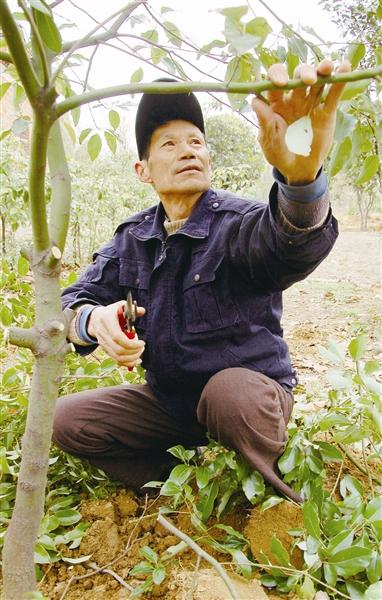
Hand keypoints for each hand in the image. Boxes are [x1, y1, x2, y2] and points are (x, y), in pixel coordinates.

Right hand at [88, 300, 145, 367]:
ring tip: (140, 352)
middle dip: (134, 352)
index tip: (142, 343)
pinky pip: (116, 360)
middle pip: (118, 350)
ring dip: (132, 358)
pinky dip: (127, 363)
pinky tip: (136, 361)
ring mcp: (103, 344)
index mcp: (106, 321)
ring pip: (117, 357)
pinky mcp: (105, 350)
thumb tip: (142, 311)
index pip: (117, 337)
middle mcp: (103, 334)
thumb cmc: (111, 312)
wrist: (95, 319)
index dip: (131, 343)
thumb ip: (132, 309)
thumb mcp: (120, 307)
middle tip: (142, 347)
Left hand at [251, 59, 350, 183]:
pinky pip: (333, 94)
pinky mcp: (326, 112)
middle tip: (308, 81)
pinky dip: (340, 81)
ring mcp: (311, 103)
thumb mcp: (270, 142)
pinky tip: (346, 67)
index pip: (275, 81)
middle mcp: (294, 98)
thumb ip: (265, 122)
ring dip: (323, 69)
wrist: (298, 170)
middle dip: (304, 73)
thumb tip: (255, 101)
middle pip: (299, 76)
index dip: (277, 75)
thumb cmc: (279, 154)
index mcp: (276, 103)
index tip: (280, 82)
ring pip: (318, 80)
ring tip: (327, 68)